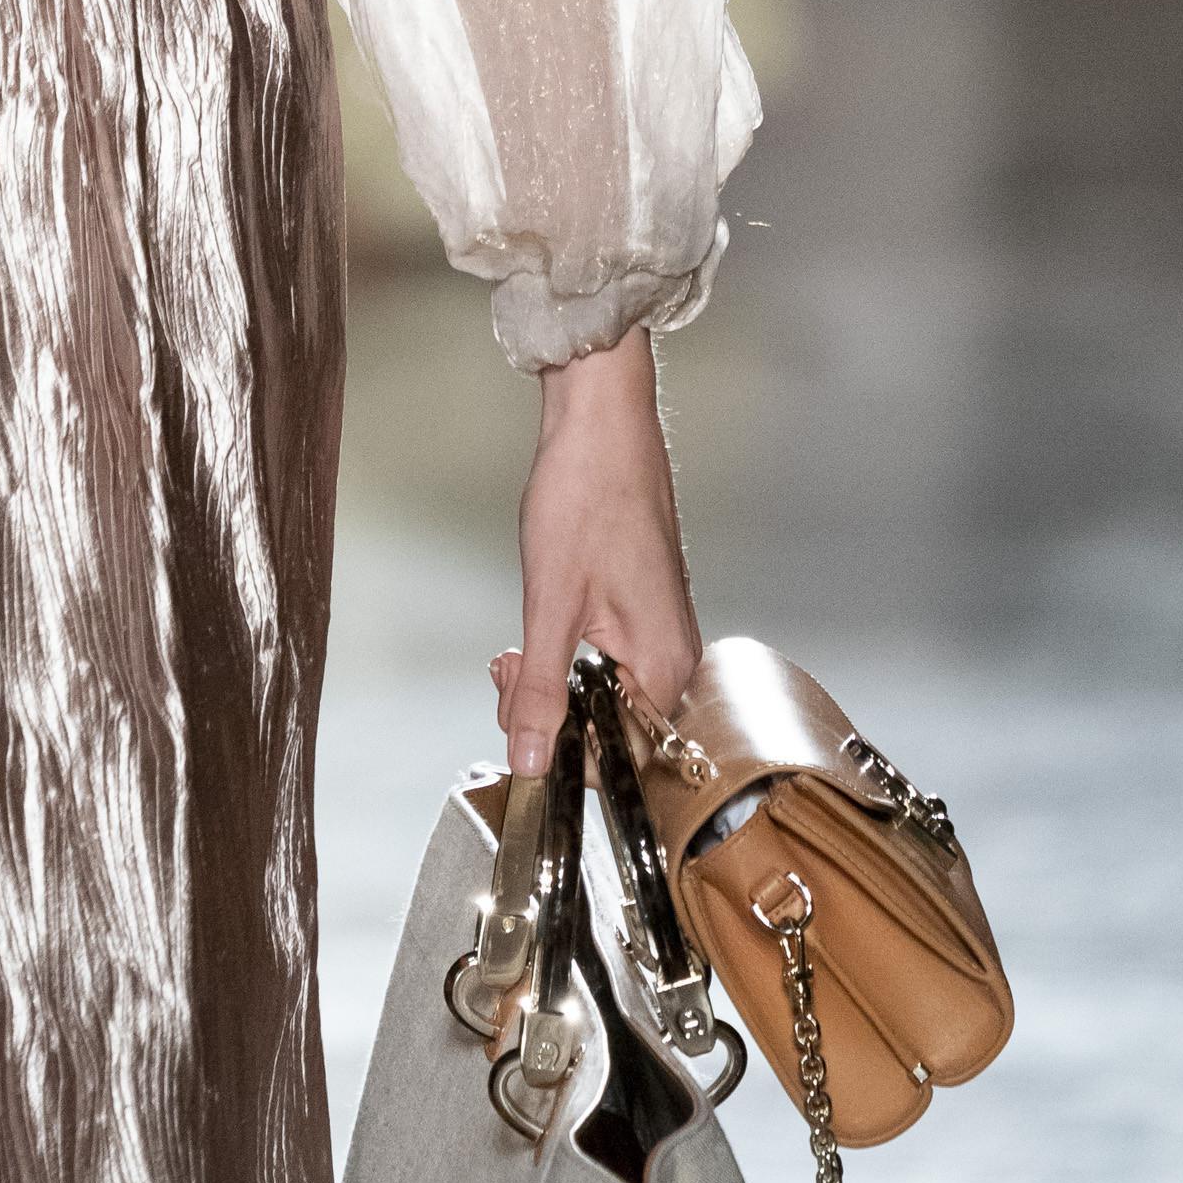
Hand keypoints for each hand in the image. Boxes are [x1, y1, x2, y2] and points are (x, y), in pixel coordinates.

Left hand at [490, 327, 701, 773]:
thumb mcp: (550, 602)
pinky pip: (604, 663)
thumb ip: (542, 690)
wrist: (601, 421)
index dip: (565, 754)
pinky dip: (563, 656)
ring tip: (514, 654)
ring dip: (550, 682)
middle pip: (612, 730)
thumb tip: (531, 761)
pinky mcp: (640, 612)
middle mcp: (674, 657)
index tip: (521, 723)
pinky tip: (534, 636)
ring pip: (602, 694)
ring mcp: (659, 632)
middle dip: (548, 712)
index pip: (626, 760)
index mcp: (665, 666)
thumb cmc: (586, 494)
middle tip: (509, 671)